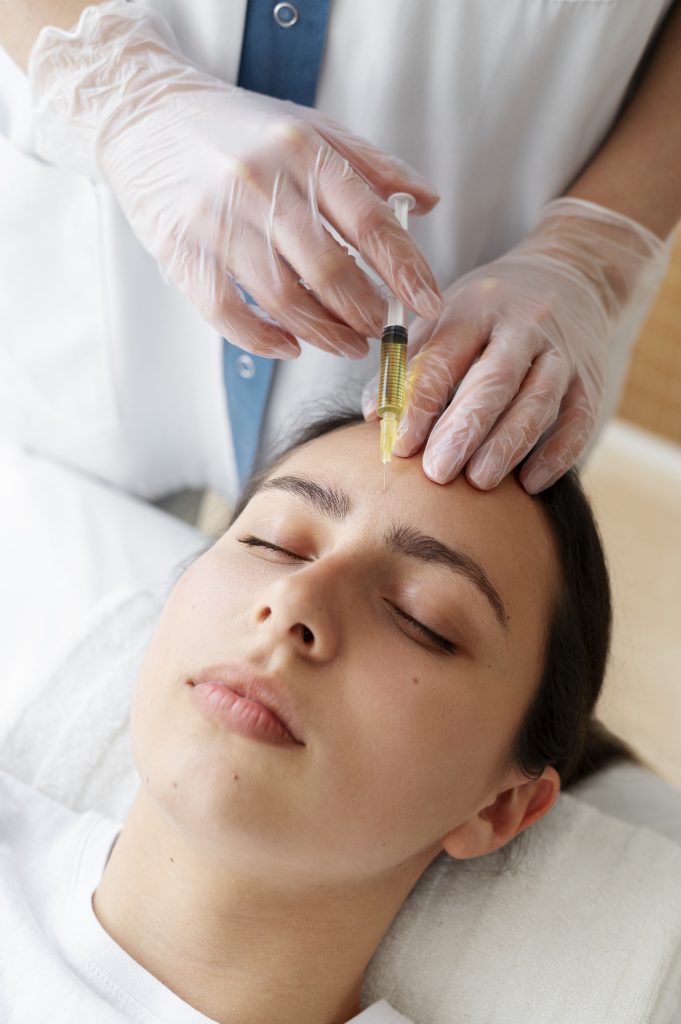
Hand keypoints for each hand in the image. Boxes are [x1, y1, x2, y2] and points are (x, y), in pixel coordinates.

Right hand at [28, 1, 441, 358]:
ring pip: (282, 297)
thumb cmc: (236, 129)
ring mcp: (215, 220)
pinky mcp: (180, 250)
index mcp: (302, 151)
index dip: (404, 269)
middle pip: (328, 269)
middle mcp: (260, 183)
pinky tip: (289, 346)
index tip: (427, 302)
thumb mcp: (310, 129)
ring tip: (347, 344)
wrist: (145, 117)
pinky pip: (227, 311)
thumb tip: (426, 202)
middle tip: (380, 328)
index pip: (369, 220)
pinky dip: (263, 338)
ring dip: (323, 333)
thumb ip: (370, 166)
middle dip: (364, 311)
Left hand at [364, 198, 666, 491]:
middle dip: (464, 429)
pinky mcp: (591, 378)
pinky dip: (559, 452)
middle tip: (438, 472)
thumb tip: (374, 415)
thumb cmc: (489, 311)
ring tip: (479, 481)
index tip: (400, 446)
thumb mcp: (446, 317)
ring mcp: (561, 352)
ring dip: (508, 444)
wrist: (570, 273)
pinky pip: (580, 418)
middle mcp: (522, 326)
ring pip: (538, 400)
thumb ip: (409, 363)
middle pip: (494, 380)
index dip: (420, 404)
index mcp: (475, 308)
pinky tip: (532, 482)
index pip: (444, 358)